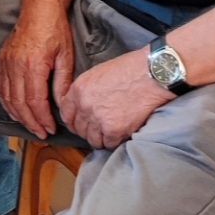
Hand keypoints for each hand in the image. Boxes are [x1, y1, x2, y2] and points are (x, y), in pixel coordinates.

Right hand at [0, 1, 75, 139]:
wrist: (39, 9)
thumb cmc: (55, 30)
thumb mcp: (66, 56)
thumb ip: (62, 83)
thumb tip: (62, 107)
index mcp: (33, 64)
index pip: (35, 100)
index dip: (43, 118)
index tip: (51, 128)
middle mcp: (15, 64)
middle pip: (19, 102)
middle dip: (31, 121)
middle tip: (41, 133)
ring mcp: (5, 62)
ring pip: (7, 97)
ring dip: (18, 115)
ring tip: (30, 126)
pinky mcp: (1, 60)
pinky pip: (0, 86)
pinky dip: (5, 102)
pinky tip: (14, 111)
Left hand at [58, 49, 172, 148]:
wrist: (149, 74)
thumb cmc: (127, 70)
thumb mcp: (96, 74)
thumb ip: (85, 91)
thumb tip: (81, 104)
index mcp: (78, 90)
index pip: (65, 114)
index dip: (72, 121)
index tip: (79, 124)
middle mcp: (84, 106)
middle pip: (78, 129)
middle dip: (87, 131)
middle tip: (97, 130)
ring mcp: (98, 119)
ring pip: (92, 140)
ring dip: (100, 139)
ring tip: (109, 134)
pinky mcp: (115, 130)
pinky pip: (109, 144)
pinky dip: (114, 142)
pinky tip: (120, 134)